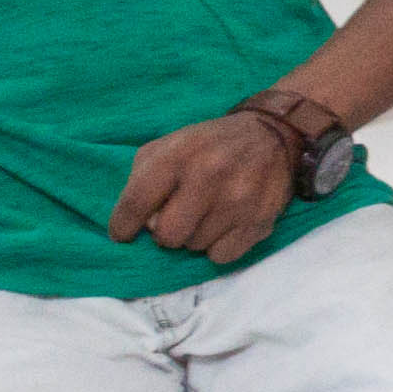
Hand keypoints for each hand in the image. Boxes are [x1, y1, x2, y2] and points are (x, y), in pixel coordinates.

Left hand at [106, 113, 295, 263]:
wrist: (271, 134)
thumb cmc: (209, 144)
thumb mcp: (168, 145)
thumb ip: (142, 179)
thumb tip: (138, 223)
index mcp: (179, 155)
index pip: (136, 203)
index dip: (122, 226)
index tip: (122, 234)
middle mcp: (209, 176)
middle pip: (167, 236)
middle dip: (165, 233)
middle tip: (176, 219)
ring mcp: (238, 200)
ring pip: (195, 247)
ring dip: (194, 237)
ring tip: (206, 215)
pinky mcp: (260, 220)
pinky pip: (221, 256)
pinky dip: (218, 246)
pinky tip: (225, 225)